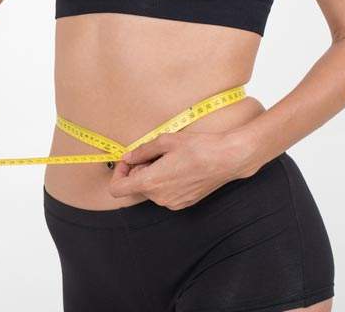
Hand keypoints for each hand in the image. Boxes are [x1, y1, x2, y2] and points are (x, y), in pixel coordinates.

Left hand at [107, 130, 268, 210]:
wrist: (227, 159)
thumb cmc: (198, 147)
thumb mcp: (166, 141)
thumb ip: (142, 151)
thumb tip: (128, 157)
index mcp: (151, 182)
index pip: (117, 189)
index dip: (119, 174)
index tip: (129, 161)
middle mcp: (159, 198)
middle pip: (136, 187)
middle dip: (139, 170)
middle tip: (156, 154)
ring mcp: (172, 203)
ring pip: (151, 190)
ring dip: (153, 176)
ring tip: (171, 160)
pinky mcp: (184, 204)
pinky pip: (165, 194)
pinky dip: (166, 183)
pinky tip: (180, 169)